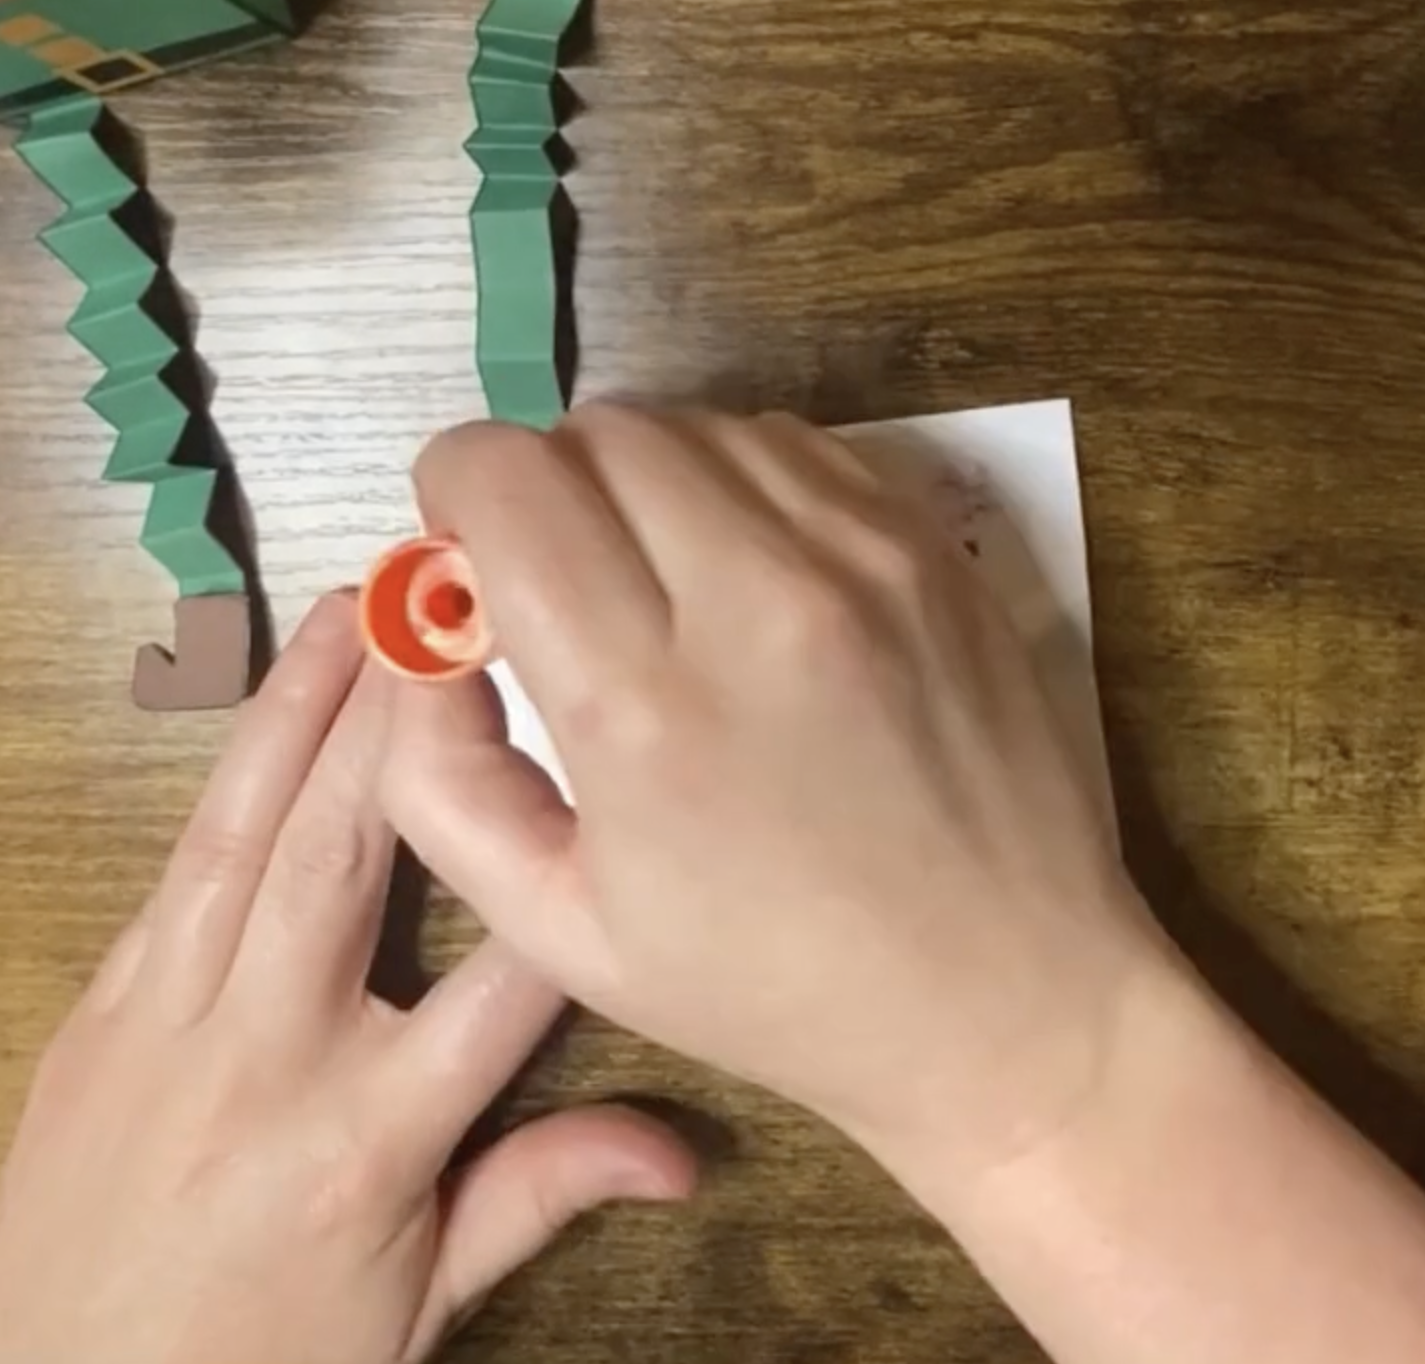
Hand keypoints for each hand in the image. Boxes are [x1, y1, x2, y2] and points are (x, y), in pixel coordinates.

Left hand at [0, 593, 691, 1363]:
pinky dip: (224, 788)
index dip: (558, 871)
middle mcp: (263, 1058)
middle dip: (404, 721)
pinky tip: (263, 721)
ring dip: (296, 711)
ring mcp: (163, 1023)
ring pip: (243, 835)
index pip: (500, 984)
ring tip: (346, 611)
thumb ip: (536, 1199)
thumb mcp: (416, 1312)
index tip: (593, 762)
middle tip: (446, 603)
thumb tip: (683, 1148)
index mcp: (364, 1144)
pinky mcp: (95, 1013)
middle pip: (349, 857)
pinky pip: (174, 877)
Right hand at [381, 406, 1188, 1197]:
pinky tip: (743, 568)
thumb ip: (436, 775)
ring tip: (654, 574)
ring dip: (639, 475)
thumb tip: (418, 632)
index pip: (507, 479)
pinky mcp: (930, 544)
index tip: (462, 551)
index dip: (451, 487)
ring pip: (691, 421)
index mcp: (643, 706)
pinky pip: (788, 442)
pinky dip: (733, 479)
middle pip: (593, 430)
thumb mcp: (555, 928)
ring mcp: (863, 556)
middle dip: (540, 483)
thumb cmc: (765, 985)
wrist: (1006, 1002)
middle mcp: (756, 599)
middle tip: (553, 576)